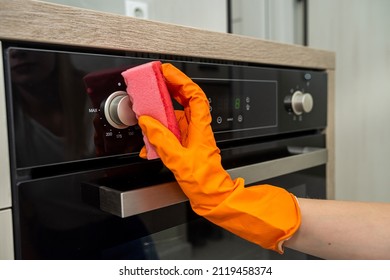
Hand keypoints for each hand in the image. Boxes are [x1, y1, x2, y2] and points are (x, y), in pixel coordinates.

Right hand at [138, 63, 300, 252]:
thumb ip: (161, 139)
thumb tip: (147, 122)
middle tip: (155, 82)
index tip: (167, 72)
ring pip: (175, 118)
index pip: (194, 95)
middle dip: (169, 90)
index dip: (181, 80)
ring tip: (147, 112)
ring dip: (161, 115)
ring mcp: (191, 137)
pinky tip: (149, 142)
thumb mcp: (179, 159)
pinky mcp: (185, 146)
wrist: (212, 197)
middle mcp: (197, 129)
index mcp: (201, 128)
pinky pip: (171, 133)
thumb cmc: (204, 180)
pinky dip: (159, 134)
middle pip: (185, 101)